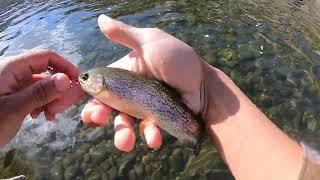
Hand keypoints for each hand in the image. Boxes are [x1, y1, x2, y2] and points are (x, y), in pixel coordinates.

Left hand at [0, 50, 82, 146]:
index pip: (46, 56)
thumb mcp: (15, 108)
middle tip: (60, 108)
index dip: (64, 66)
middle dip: (57, 88)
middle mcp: (13, 72)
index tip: (78, 81)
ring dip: (51, 98)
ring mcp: (13, 84)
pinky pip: (34, 93)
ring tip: (49, 115)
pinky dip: (42, 103)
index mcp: (11, 68)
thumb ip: (41, 92)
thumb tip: (66, 79)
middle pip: (46, 71)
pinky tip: (40, 116)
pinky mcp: (12, 94)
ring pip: (42, 84)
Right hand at [81, 15, 208, 151]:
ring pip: (124, 125)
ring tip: (126, 143)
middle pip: (105, 108)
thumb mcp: (150, 41)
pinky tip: (155, 139)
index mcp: (123, 74)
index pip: (98, 86)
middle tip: (100, 119)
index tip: (87, 101)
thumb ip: (125, 34)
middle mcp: (129, 93)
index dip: (88, 95)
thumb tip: (100, 19)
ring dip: (122, 135)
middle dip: (98, 116)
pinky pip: (147, 132)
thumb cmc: (178, 58)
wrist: (205, 82)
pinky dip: (149, 137)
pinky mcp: (157, 121)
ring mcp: (142, 109)